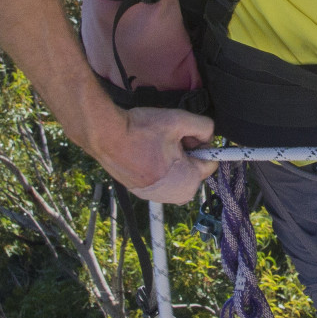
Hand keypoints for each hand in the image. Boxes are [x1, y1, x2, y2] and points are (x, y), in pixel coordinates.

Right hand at [88, 104, 217, 203]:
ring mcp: (157, 197)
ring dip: (173, 159)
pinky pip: (163, 179)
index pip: (211, 162)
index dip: (201, 143)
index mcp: (188, 182)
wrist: (105, 136)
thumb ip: (204, 127)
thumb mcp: (179, 120)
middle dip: (187, 153)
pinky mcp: (143, 194)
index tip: (185, 134)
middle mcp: (175, 196)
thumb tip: (209, 135)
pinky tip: (146, 153)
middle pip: (194, 169)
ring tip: (155, 145)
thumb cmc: (140, 130)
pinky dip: (159, 167)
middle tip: (168, 138)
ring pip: (178, 174)